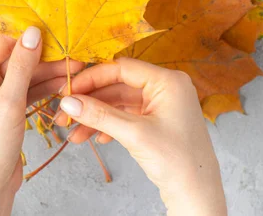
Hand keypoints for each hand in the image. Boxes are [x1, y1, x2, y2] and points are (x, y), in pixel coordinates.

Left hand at [0, 28, 82, 215]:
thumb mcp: (8, 102)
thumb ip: (22, 65)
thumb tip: (33, 32)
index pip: (2, 42)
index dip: (29, 40)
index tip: (56, 38)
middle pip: (16, 58)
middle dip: (44, 59)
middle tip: (74, 58)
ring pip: (25, 74)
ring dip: (48, 74)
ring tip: (76, 71)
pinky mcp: (6, 107)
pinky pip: (27, 89)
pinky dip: (44, 88)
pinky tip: (64, 85)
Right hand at [54, 58, 226, 215]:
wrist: (196, 194)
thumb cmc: (176, 161)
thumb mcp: (134, 134)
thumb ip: (99, 114)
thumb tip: (67, 102)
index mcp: (167, 81)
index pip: (121, 69)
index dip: (92, 78)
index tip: (67, 91)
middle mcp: (165, 88)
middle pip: (117, 86)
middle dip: (90, 103)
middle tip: (65, 116)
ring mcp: (161, 105)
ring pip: (118, 104)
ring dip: (96, 118)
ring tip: (75, 135)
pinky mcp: (156, 121)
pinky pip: (126, 116)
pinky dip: (109, 126)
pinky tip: (97, 139)